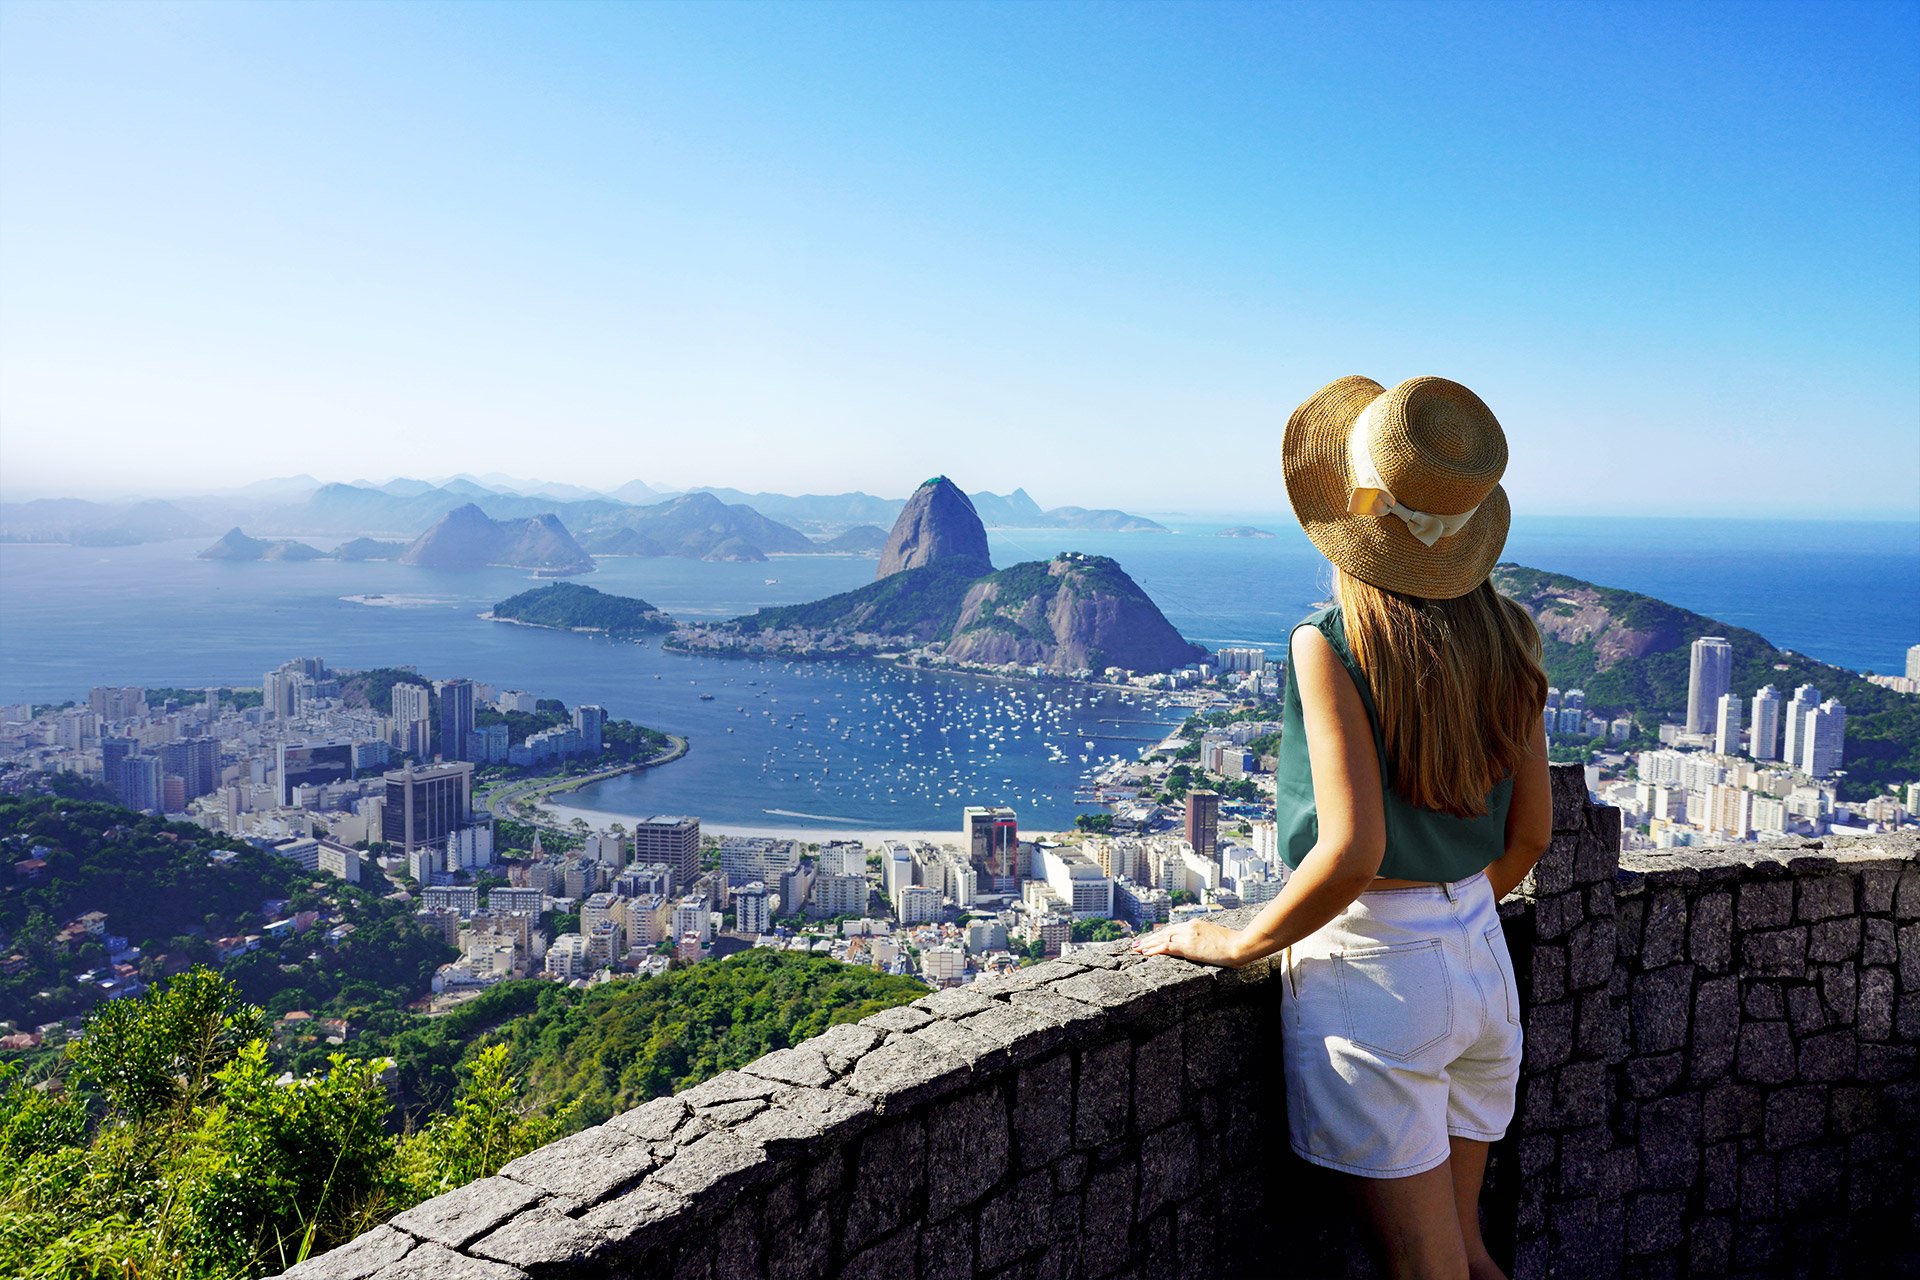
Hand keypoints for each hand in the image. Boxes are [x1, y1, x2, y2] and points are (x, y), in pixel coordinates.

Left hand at [1130, 919, 1247, 968]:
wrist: (1240, 945)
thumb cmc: (1234, 944)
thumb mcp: (1216, 938)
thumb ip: (1205, 939)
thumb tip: (1202, 947)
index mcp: (1196, 924)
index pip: (1173, 929)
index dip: (1160, 934)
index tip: (1151, 938)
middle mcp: (1189, 927)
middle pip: (1164, 932)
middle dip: (1149, 939)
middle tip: (1136, 943)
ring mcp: (1188, 935)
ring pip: (1162, 939)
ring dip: (1147, 944)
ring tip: (1135, 949)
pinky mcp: (1189, 945)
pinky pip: (1166, 947)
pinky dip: (1154, 949)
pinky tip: (1145, 953)